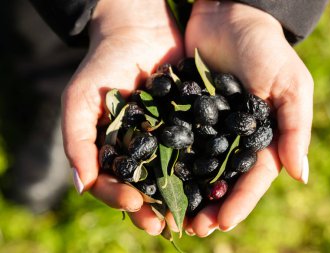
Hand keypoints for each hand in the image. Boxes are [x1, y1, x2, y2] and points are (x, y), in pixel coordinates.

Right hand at [61, 0, 182, 234]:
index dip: (121, 196)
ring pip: (175, 176)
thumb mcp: (80, 99)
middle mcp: (143, 151)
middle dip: (154, 208)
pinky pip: (199, 150)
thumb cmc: (103, 64)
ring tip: (191, 216)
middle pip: (147, 187)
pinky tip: (213, 182)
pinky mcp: (192, 126)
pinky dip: (205, 168)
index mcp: (114, 151)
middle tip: (164, 225)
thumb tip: (83, 187)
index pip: (114, 183)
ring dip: (182, 197)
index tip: (134, 202)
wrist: (138, 30)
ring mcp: (169, 140)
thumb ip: (77, 141)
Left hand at [184, 0, 312, 235]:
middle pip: (221, 180)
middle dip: (208, 206)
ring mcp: (207, 128)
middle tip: (192, 228)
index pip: (252, 178)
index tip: (223, 223)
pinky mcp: (183, 113)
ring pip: (195, 168)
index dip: (239, 202)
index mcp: (261, 137)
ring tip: (170, 214)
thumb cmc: (265, 47)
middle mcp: (233, 138)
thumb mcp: (289, 83)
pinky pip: (174, 142)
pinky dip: (165, 162)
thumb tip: (300, 176)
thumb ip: (296, 127)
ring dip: (184, 192)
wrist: (228, 14)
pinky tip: (153, 178)